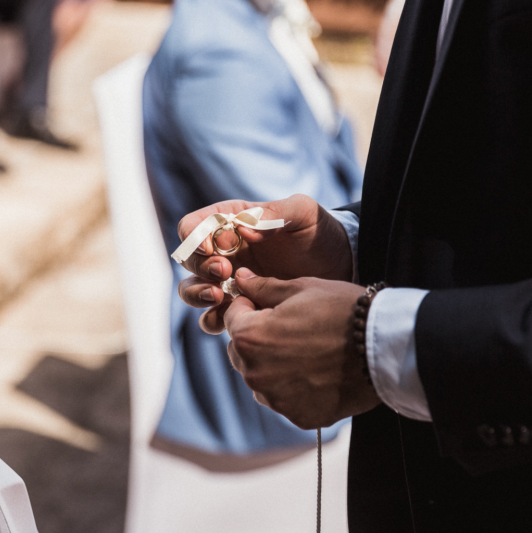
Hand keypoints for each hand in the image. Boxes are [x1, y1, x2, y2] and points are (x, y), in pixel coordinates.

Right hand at [176, 194, 352, 333]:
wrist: (343, 267)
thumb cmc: (321, 233)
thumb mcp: (304, 213)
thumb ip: (275, 213)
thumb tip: (245, 230)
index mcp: (231, 223)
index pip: (193, 226)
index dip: (195, 236)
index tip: (214, 246)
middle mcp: (224, 252)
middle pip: (188, 260)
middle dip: (200, 266)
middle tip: (223, 271)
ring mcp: (229, 283)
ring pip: (191, 290)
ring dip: (196, 294)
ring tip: (219, 295)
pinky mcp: (240, 308)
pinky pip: (212, 319)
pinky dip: (213, 319)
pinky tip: (231, 318)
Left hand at [224, 269, 380, 428]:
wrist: (384, 347)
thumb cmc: (342, 310)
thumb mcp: (301, 288)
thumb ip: (263, 287)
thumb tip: (238, 279)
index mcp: (249, 338)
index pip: (231, 318)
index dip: (250, 306)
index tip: (272, 304)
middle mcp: (254, 374)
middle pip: (241, 350)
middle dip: (258, 337)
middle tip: (294, 327)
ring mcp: (276, 399)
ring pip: (260, 377)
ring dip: (273, 364)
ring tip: (308, 350)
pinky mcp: (297, 416)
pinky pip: (284, 398)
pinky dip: (295, 387)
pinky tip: (319, 372)